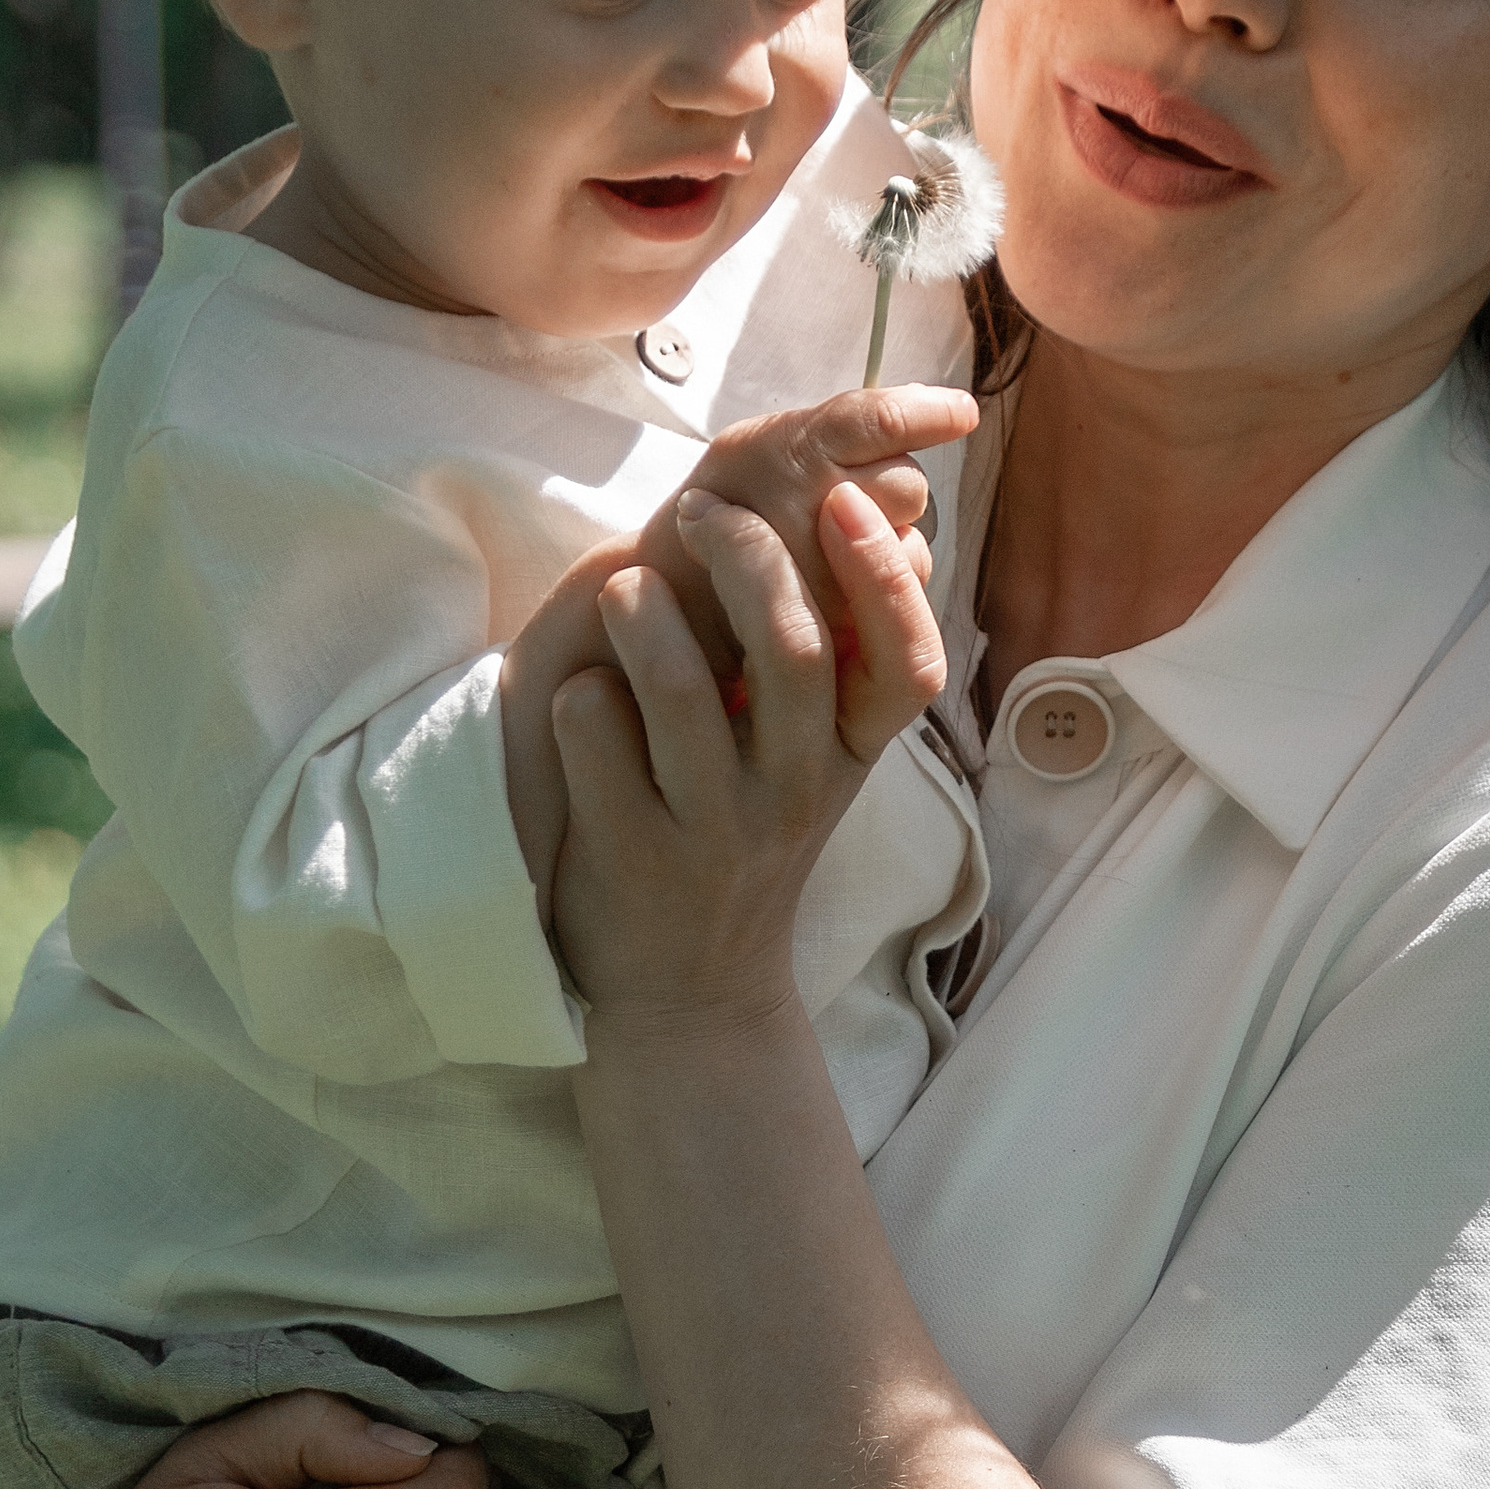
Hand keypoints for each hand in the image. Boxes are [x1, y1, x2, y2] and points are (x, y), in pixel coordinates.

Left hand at [503, 385, 974, 901]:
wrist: (693, 989)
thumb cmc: (752, 831)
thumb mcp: (816, 758)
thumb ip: (838, 654)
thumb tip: (873, 507)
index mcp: (851, 755)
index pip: (909, 660)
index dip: (882, 575)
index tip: (841, 499)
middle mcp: (795, 791)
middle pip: (794, 652)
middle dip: (746, 555)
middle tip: (697, 510)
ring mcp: (713, 827)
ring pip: (681, 693)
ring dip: (646, 615)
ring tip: (624, 586)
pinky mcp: (630, 853)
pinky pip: (596, 739)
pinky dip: (580, 694)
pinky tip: (580, 694)